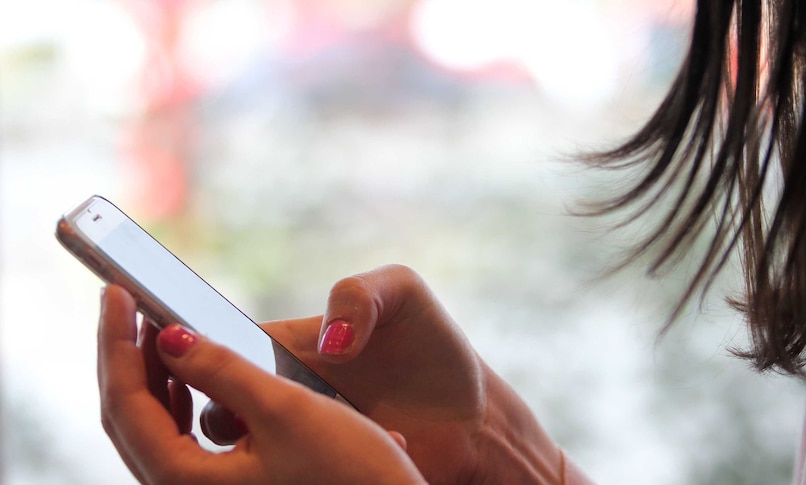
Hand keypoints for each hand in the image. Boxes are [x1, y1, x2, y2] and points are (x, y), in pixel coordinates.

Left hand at [98, 284, 425, 484]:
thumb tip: (168, 337)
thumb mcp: (286, 410)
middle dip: (124, 355)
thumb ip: (222, 371)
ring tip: (158, 326)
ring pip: (153, 426)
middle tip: (127, 302)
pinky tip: (193, 373)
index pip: (125, 402)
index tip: (115, 293)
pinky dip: (179, 398)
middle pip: (129, 416)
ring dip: (151, 374)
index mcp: (187, 479)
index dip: (115, 342)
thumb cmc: (349, 472)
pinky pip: (179, 436)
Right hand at [202, 265, 590, 483]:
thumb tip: (328, 343)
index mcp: (286, 344)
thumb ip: (361, 293)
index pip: (216, 343)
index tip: (185, 344)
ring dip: (262, 436)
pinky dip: (297, 463)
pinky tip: (365, 442)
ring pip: (241, 442)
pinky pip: (279, 470)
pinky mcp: (312, 470)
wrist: (473, 419)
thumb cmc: (434, 348)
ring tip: (340, 418)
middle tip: (281, 397)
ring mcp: (292, 437)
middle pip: (214, 399)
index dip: (192, 344)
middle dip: (220, 399)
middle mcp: (279, 393)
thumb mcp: (403, 295)